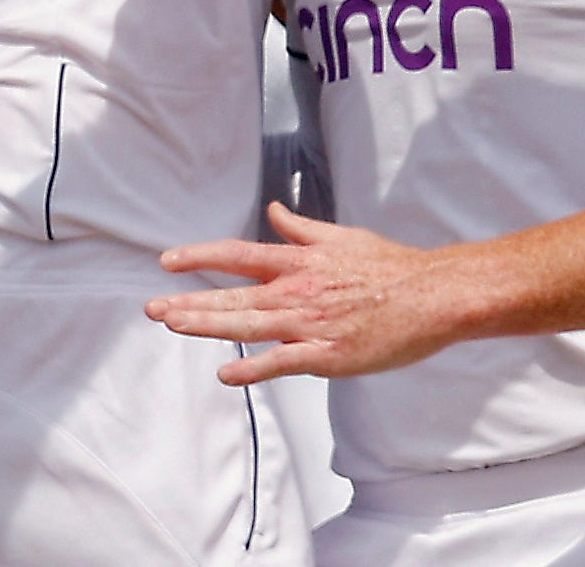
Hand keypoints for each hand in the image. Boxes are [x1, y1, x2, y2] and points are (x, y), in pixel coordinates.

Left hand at [147, 203, 464, 384]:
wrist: (432, 295)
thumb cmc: (390, 266)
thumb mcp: (341, 237)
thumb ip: (301, 229)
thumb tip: (274, 211)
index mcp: (299, 261)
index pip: (238, 255)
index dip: (199, 256)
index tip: (167, 261)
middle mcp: (297, 290)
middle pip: (232, 296)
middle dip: (189, 301)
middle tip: (152, 308)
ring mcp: (311, 323)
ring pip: (248, 326)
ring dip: (207, 326)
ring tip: (172, 325)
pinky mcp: (329, 354)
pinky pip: (282, 362)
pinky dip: (253, 369)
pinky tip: (225, 374)